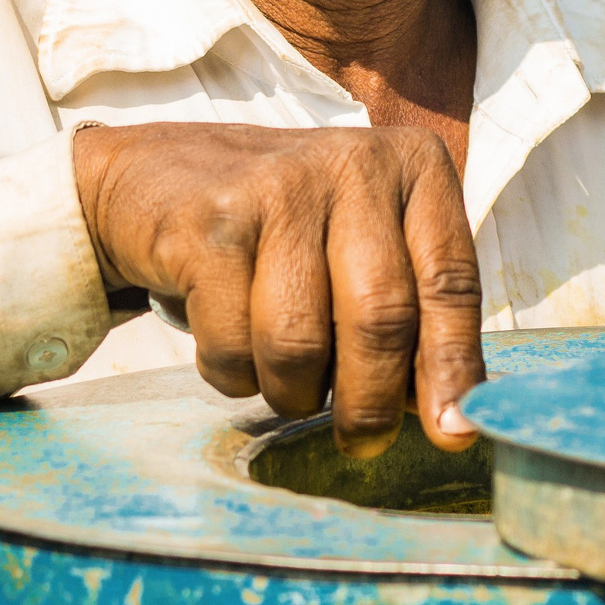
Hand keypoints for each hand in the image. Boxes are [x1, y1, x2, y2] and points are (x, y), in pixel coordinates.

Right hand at [71, 123, 485, 456]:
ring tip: (284, 378)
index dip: (455, 365)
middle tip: (362, 441)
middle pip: (381, 317)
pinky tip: (227, 343)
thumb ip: (409, 314)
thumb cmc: (278, 233)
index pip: (450, 280)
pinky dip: (232, 374)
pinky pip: (234, 345)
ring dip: (292, 392)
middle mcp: (353, 163)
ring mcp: (278, 187)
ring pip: (302, 342)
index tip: (454, 433)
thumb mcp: (359, 247)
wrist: (149, 180)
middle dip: (371, 402)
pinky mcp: (211, 223)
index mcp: (411, 166)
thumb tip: (450, 417)